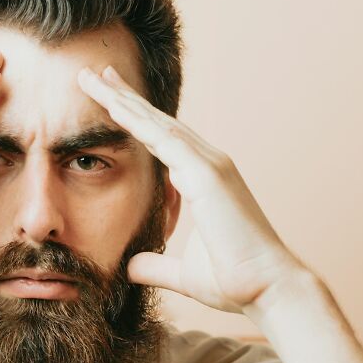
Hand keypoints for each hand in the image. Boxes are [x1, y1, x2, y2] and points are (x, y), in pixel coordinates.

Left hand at [77, 64, 303, 316]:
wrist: (268, 289)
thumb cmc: (235, 281)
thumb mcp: (183, 274)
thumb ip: (155, 266)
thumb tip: (130, 267)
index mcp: (203, 180)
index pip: (161, 141)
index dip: (134, 119)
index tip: (109, 100)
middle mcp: (208, 164)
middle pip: (158, 122)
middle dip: (125, 98)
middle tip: (95, 73)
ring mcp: (210, 165)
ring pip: (158, 123)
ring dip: (124, 100)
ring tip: (94, 77)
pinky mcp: (208, 175)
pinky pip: (165, 140)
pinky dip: (138, 121)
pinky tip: (114, 106)